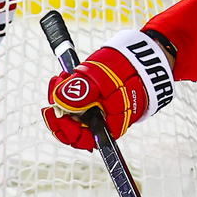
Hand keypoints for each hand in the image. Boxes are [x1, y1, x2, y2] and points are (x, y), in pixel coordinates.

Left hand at [43, 30, 174, 149]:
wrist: (146, 59)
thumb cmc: (127, 71)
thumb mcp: (102, 79)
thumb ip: (81, 92)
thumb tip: (58, 102)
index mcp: (107, 127)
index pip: (77, 138)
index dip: (61, 126)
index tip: (50, 108)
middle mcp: (102, 124)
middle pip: (71, 126)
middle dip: (59, 106)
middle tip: (55, 84)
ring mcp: (99, 113)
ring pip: (73, 113)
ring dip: (63, 96)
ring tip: (62, 76)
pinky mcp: (97, 101)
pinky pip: (78, 102)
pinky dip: (70, 90)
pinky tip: (67, 75)